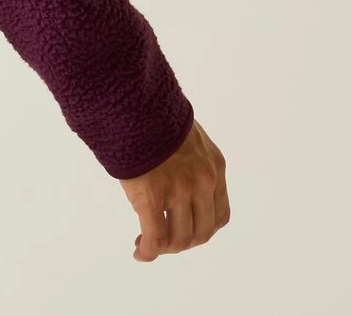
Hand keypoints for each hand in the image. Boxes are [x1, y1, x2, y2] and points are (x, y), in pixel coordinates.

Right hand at [119, 118, 229, 259]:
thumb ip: (189, 156)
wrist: (132, 101)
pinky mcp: (153, 196)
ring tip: (148, 244)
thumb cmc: (151, 112)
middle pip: (201, 231)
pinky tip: (140, 252)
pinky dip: (149, 250)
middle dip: (182, 242)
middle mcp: (203, 181)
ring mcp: (179, 190)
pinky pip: (155, 236)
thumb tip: (174, 171)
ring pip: (179, 238)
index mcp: (214, 165)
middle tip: (164, 241)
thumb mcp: (185, 132)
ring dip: (165, 247)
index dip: (202, 230)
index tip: (184, 230)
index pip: (219, 215)